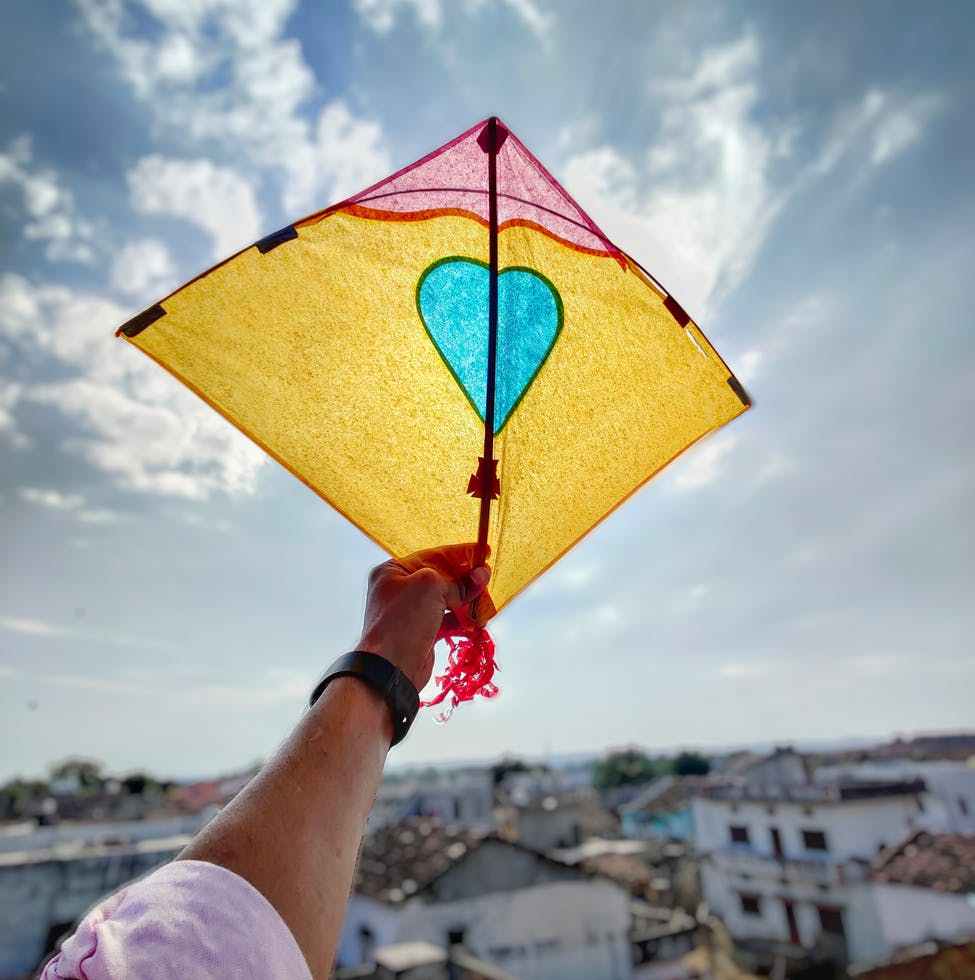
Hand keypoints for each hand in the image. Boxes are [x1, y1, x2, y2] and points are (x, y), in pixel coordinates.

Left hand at [357, 543, 490, 690]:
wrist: (391, 667)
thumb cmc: (402, 620)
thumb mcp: (431, 587)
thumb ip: (458, 581)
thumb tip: (481, 575)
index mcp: (393, 571)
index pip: (432, 556)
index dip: (460, 554)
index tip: (482, 551)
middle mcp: (399, 590)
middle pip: (441, 578)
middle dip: (465, 579)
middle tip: (486, 577)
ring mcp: (410, 613)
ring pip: (445, 600)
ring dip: (466, 600)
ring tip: (485, 600)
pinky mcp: (421, 633)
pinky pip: (446, 620)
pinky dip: (462, 619)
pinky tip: (478, 618)